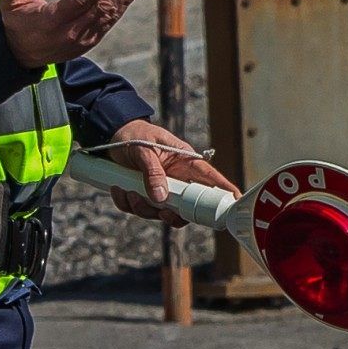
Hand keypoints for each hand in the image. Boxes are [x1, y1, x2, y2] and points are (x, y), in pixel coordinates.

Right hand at [0, 0, 142, 67]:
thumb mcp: (9, 3)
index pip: (80, 1)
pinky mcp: (91, 40)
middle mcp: (71, 32)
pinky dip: (122, 4)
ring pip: (109, 14)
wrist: (23, 54)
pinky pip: (109, 20)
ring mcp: (83, 38)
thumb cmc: (17, 21)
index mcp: (52, 21)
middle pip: (100, 6)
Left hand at [102, 117, 239, 225]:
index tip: (235, 203)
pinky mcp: (145, 196)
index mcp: (186, 163)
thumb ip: (153, 172)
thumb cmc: (135, 135)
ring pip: (161, 213)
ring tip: (129, 191)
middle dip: (173, 215)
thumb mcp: (144, 150)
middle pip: (188, 208)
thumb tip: (161, 198)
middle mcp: (177, 180)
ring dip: (143, 207)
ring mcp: (162, 190)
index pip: (211, 179)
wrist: (112, 134)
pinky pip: (139, 210)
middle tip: (163, 212)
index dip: (225, 192)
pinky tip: (120, 188)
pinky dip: (127, 203)